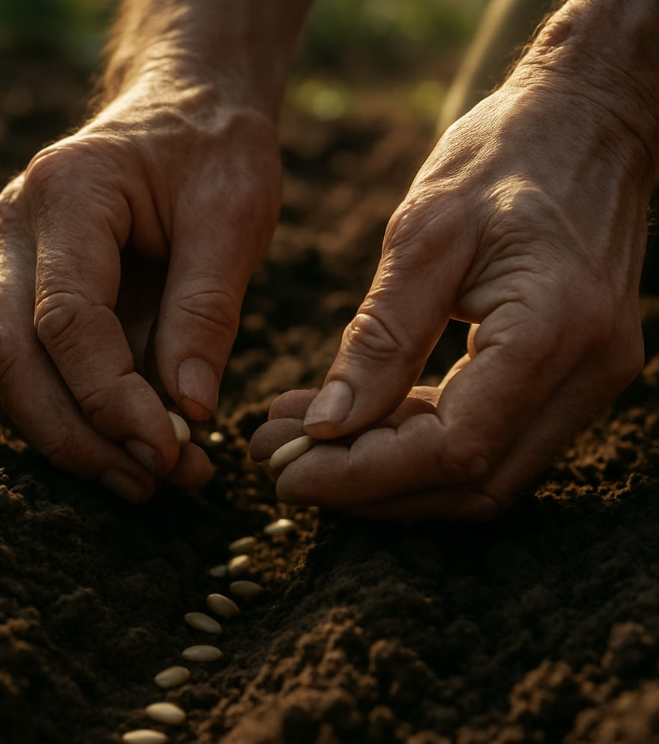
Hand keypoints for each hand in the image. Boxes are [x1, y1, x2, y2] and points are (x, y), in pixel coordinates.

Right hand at [0, 73, 280, 503]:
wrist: (189, 114)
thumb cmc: (216, 155)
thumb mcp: (235, 219)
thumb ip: (207, 312)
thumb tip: (189, 414)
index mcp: (67, 195)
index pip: (65, 320)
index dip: (113, 399)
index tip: (171, 451)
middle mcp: (19, 231)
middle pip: (8, 360)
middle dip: (79, 437)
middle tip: (154, 481)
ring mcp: (14, 265)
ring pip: (1, 375)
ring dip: (68, 440)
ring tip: (147, 480)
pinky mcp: (30, 298)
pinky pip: (26, 373)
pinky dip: (70, 420)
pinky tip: (127, 448)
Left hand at [252, 59, 654, 519]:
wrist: (584, 124)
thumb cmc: (505, 157)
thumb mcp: (424, 234)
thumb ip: (380, 338)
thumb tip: (330, 427)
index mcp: (553, 330)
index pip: (453, 451)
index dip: (364, 477)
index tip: (290, 474)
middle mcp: (587, 374)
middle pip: (471, 483)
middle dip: (370, 488)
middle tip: (286, 466)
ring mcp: (588, 382)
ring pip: (482, 476)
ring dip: (390, 473)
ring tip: (304, 442)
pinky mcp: (571, 379)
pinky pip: (491, 438)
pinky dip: (419, 444)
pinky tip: (357, 422)